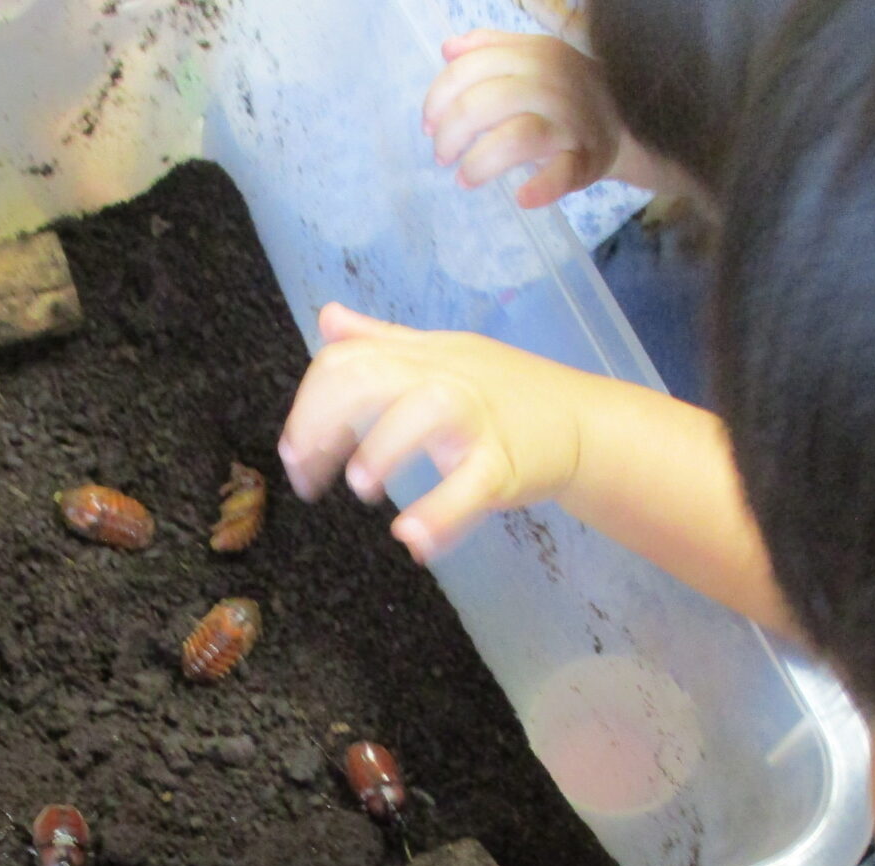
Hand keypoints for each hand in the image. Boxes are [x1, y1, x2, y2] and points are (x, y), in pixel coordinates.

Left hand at [278, 303, 603, 563]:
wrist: (582, 421)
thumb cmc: (502, 392)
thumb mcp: (440, 356)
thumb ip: (381, 342)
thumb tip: (327, 318)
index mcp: (421, 356)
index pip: (346, 360)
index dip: (307, 405)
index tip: (292, 454)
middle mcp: (445, 377)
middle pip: (371, 377)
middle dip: (323, 426)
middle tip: (307, 479)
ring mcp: (478, 418)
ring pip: (425, 412)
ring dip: (383, 448)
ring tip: (362, 487)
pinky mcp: (507, 465)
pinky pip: (471, 485)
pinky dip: (439, 514)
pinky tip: (411, 538)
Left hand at [423, 30, 622, 207]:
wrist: (627, 117)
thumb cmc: (568, 90)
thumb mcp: (535, 57)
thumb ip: (491, 48)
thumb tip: (448, 49)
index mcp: (534, 56)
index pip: (472, 69)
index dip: (439, 97)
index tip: (429, 124)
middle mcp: (552, 85)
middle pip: (486, 104)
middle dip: (451, 134)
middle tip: (443, 155)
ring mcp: (570, 124)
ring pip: (516, 138)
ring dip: (480, 163)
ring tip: (464, 178)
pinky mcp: (584, 160)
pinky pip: (561, 175)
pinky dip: (541, 188)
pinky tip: (522, 197)